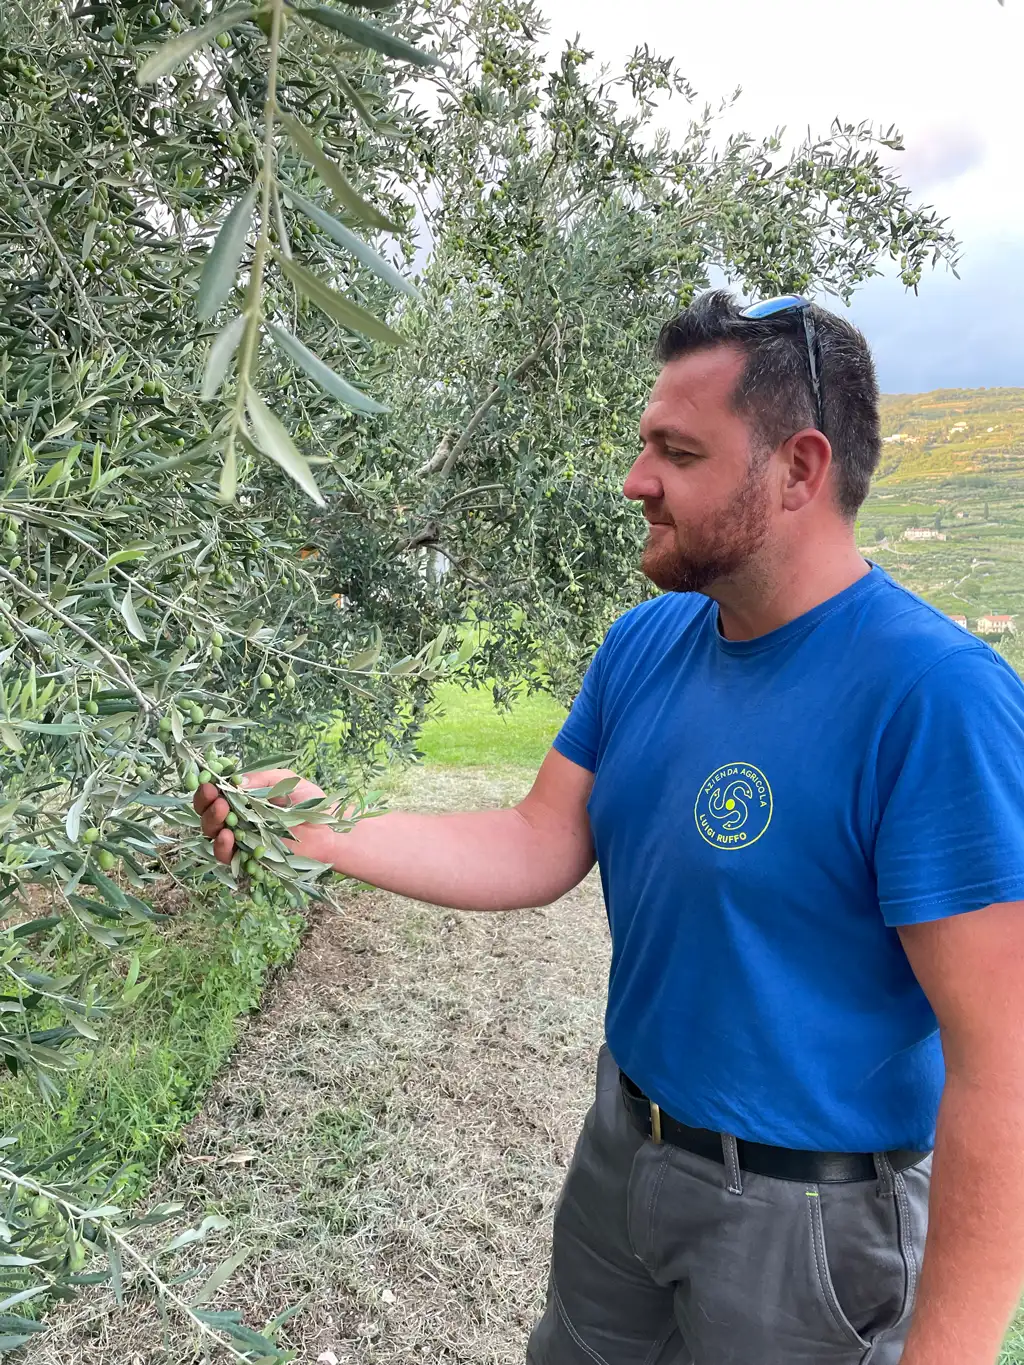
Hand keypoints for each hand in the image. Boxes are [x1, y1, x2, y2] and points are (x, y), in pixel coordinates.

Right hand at [193, 767, 326, 865]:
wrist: (329, 830)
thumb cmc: (310, 802)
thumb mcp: (284, 780)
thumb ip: (260, 779)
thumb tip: (235, 781)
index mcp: (243, 800)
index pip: (216, 795)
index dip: (208, 789)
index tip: (208, 782)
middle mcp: (238, 821)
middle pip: (209, 816)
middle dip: (206, 805)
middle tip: (214, 797)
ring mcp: (243, 841)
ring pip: (214, 836)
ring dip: (212, 824)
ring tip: (221, 812)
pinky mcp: (251, 860)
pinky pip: (230, 857)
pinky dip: (224, 848)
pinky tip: (228, 836)